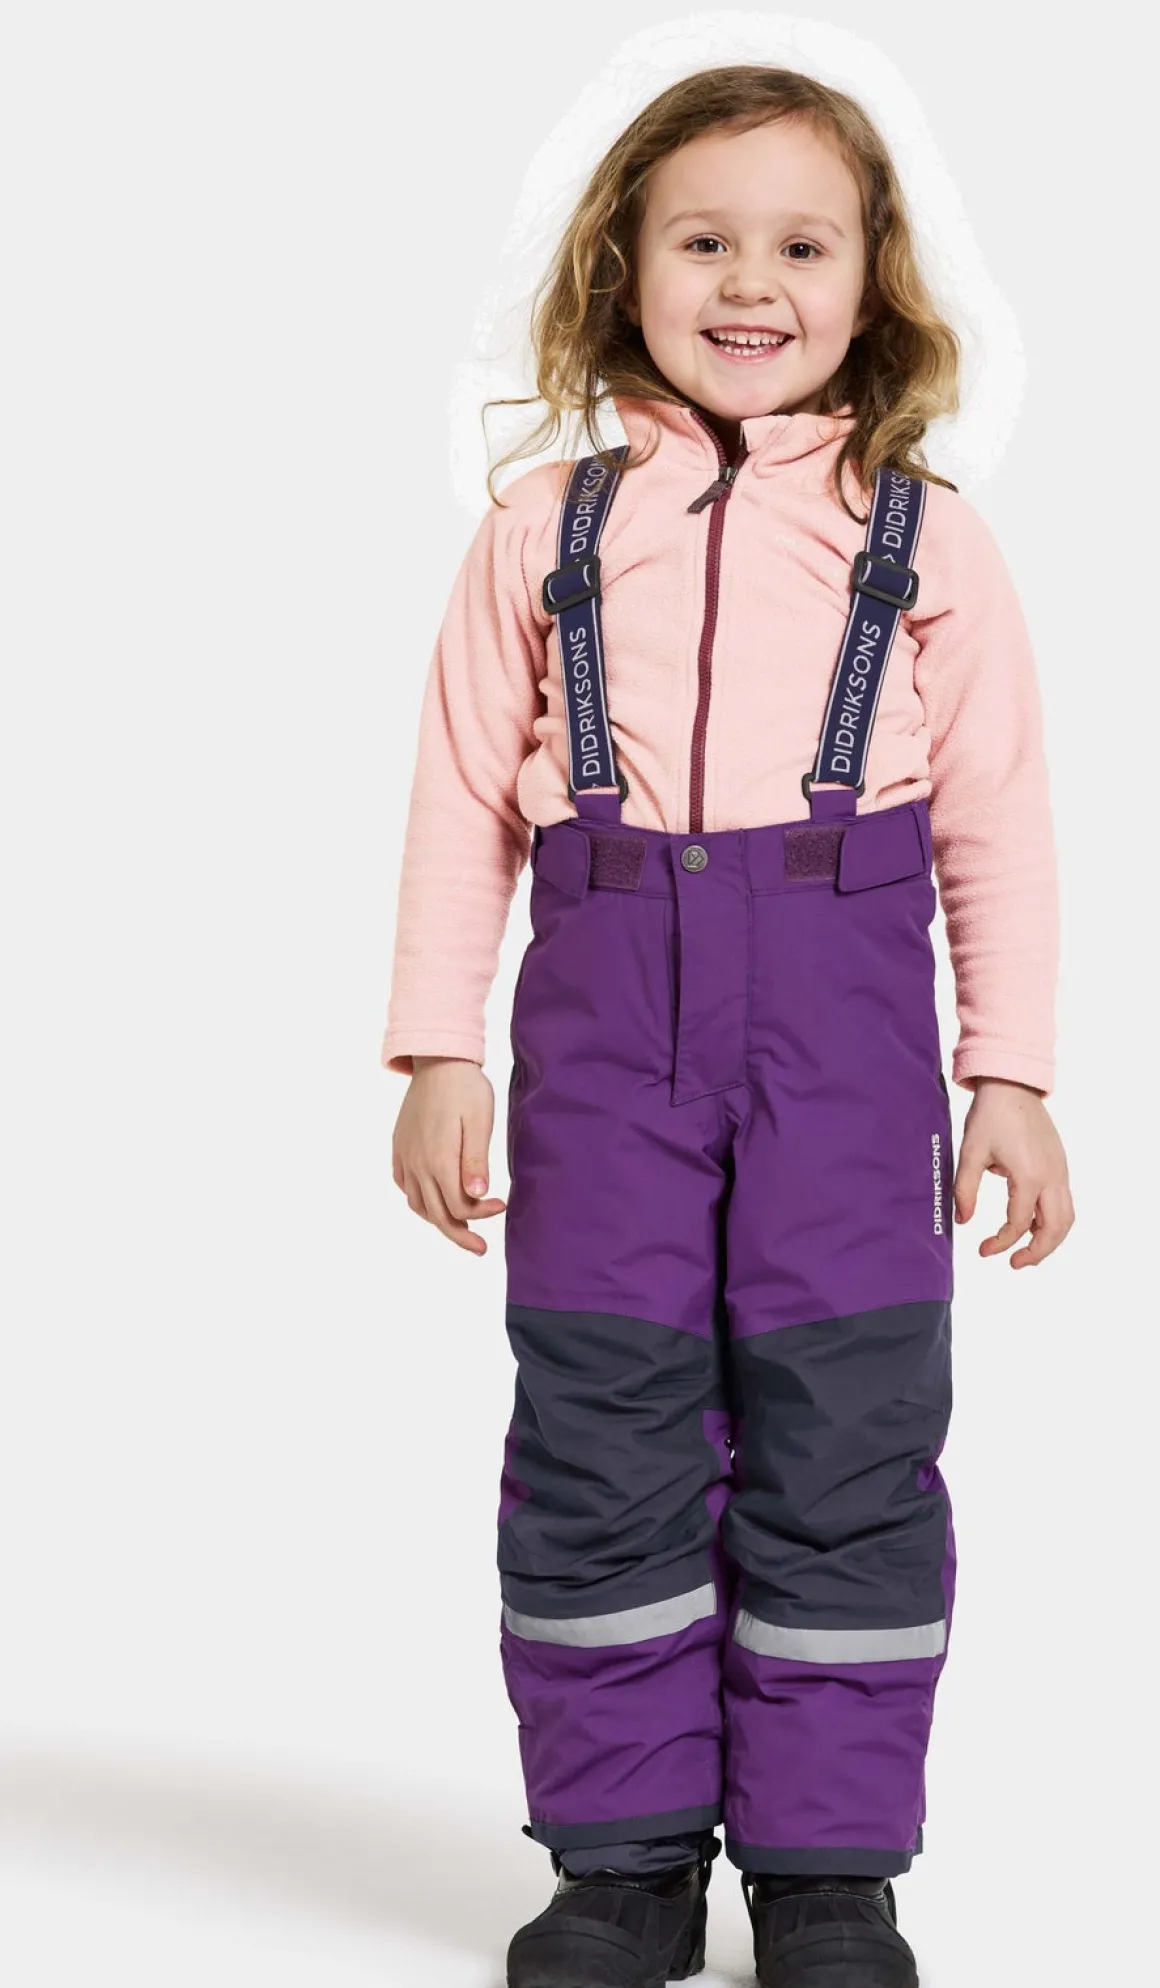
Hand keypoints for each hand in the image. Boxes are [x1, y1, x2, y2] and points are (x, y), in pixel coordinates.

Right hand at [392, 1056, 506, 1254]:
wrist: (437, 1060)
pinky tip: (433, 1200)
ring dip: (438, 1220)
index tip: (502, 1205)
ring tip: (459, 1226)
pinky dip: (419, 1201)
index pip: (458, 1205)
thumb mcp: (479, 1122)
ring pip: (417, 1204)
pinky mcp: (400, 1148)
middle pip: (436, 1214)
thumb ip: (476, 1161)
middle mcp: (417, 1163)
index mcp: (438, 1159)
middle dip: (459, 1234)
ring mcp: (405, 1156)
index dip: (481, 1214)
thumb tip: (476, 1194)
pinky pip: (404, 1185)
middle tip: (480, 1248)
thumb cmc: (465, 1089)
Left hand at [953, 1077, 1073, 1267]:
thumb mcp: (971, 1153)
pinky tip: (1033, 1226)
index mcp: (1029, 1175)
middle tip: (1014, 1263)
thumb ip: (965, 1190)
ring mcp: (1061, 1171)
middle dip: (1037, 1252)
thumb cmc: (990, 1116)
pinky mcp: (1061, 1165)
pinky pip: (1065, 1202)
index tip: (982, 1250)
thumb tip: (963, 1222)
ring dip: (1050, 1239)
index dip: (1001, 1242)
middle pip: (1055, 1228)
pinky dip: (1053, 1221)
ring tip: (1027, 1251)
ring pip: (1067, 1217)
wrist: (1013, 1085)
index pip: (1019, 1223)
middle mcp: (1052, 1176)